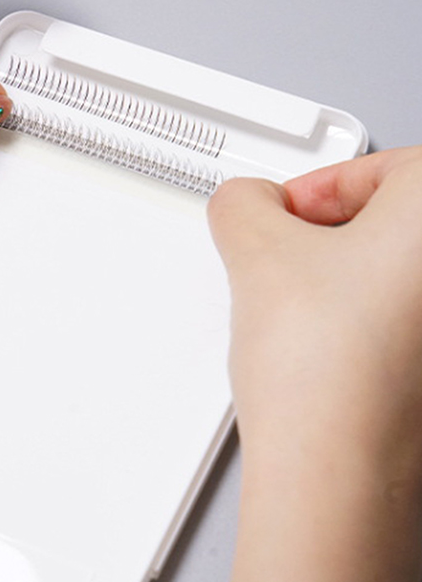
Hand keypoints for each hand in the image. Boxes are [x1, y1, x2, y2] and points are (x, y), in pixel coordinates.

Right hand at [208, 147, 421, 580]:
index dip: (321, 184)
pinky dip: (366, 322)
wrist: (338, 477)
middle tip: (290, 256)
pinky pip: (400, 324)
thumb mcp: (256, 251)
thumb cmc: (329, 377)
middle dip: (330, 232)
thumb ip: (243, 203)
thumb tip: (246, 203)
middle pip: (393, 221)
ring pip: (395, 276)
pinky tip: (323, 347)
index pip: (385, 166)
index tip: (287, 211)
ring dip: (344, 277)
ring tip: (299, 308)